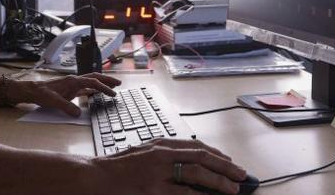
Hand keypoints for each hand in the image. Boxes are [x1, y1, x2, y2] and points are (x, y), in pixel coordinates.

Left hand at [12, 73, 120, 115]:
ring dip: (101, 84)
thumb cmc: (41, 94)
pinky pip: (85, 88)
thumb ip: (66, 107)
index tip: (113, 94)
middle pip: (95, 77)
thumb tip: (78, 113)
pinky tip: (96, 93)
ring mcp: (72, 84)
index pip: (93, 82)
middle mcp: (74, 80)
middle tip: (119, 84)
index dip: (104, 88)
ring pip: (91, 81)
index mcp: (73, 81)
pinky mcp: (70, 89)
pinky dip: (93, 90)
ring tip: (111, 88)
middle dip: (107, 80)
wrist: (32, 91)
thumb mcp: (53, 101)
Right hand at [91, 138, 246, 194]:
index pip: (196, 146)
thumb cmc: (116, 169)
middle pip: (201, 157)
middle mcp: (161, 154)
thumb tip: (188, 164)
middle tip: (241, 175)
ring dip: (218, 181)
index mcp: (160, 145)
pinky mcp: (153, 190)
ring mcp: (158, 173)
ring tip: (232, 189)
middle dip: (225, 166)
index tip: (230, 162)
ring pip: (197, 174)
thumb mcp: (142, 154)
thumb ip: (163, 157)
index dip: (216, 155)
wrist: (92, 177)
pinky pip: (183, 193)